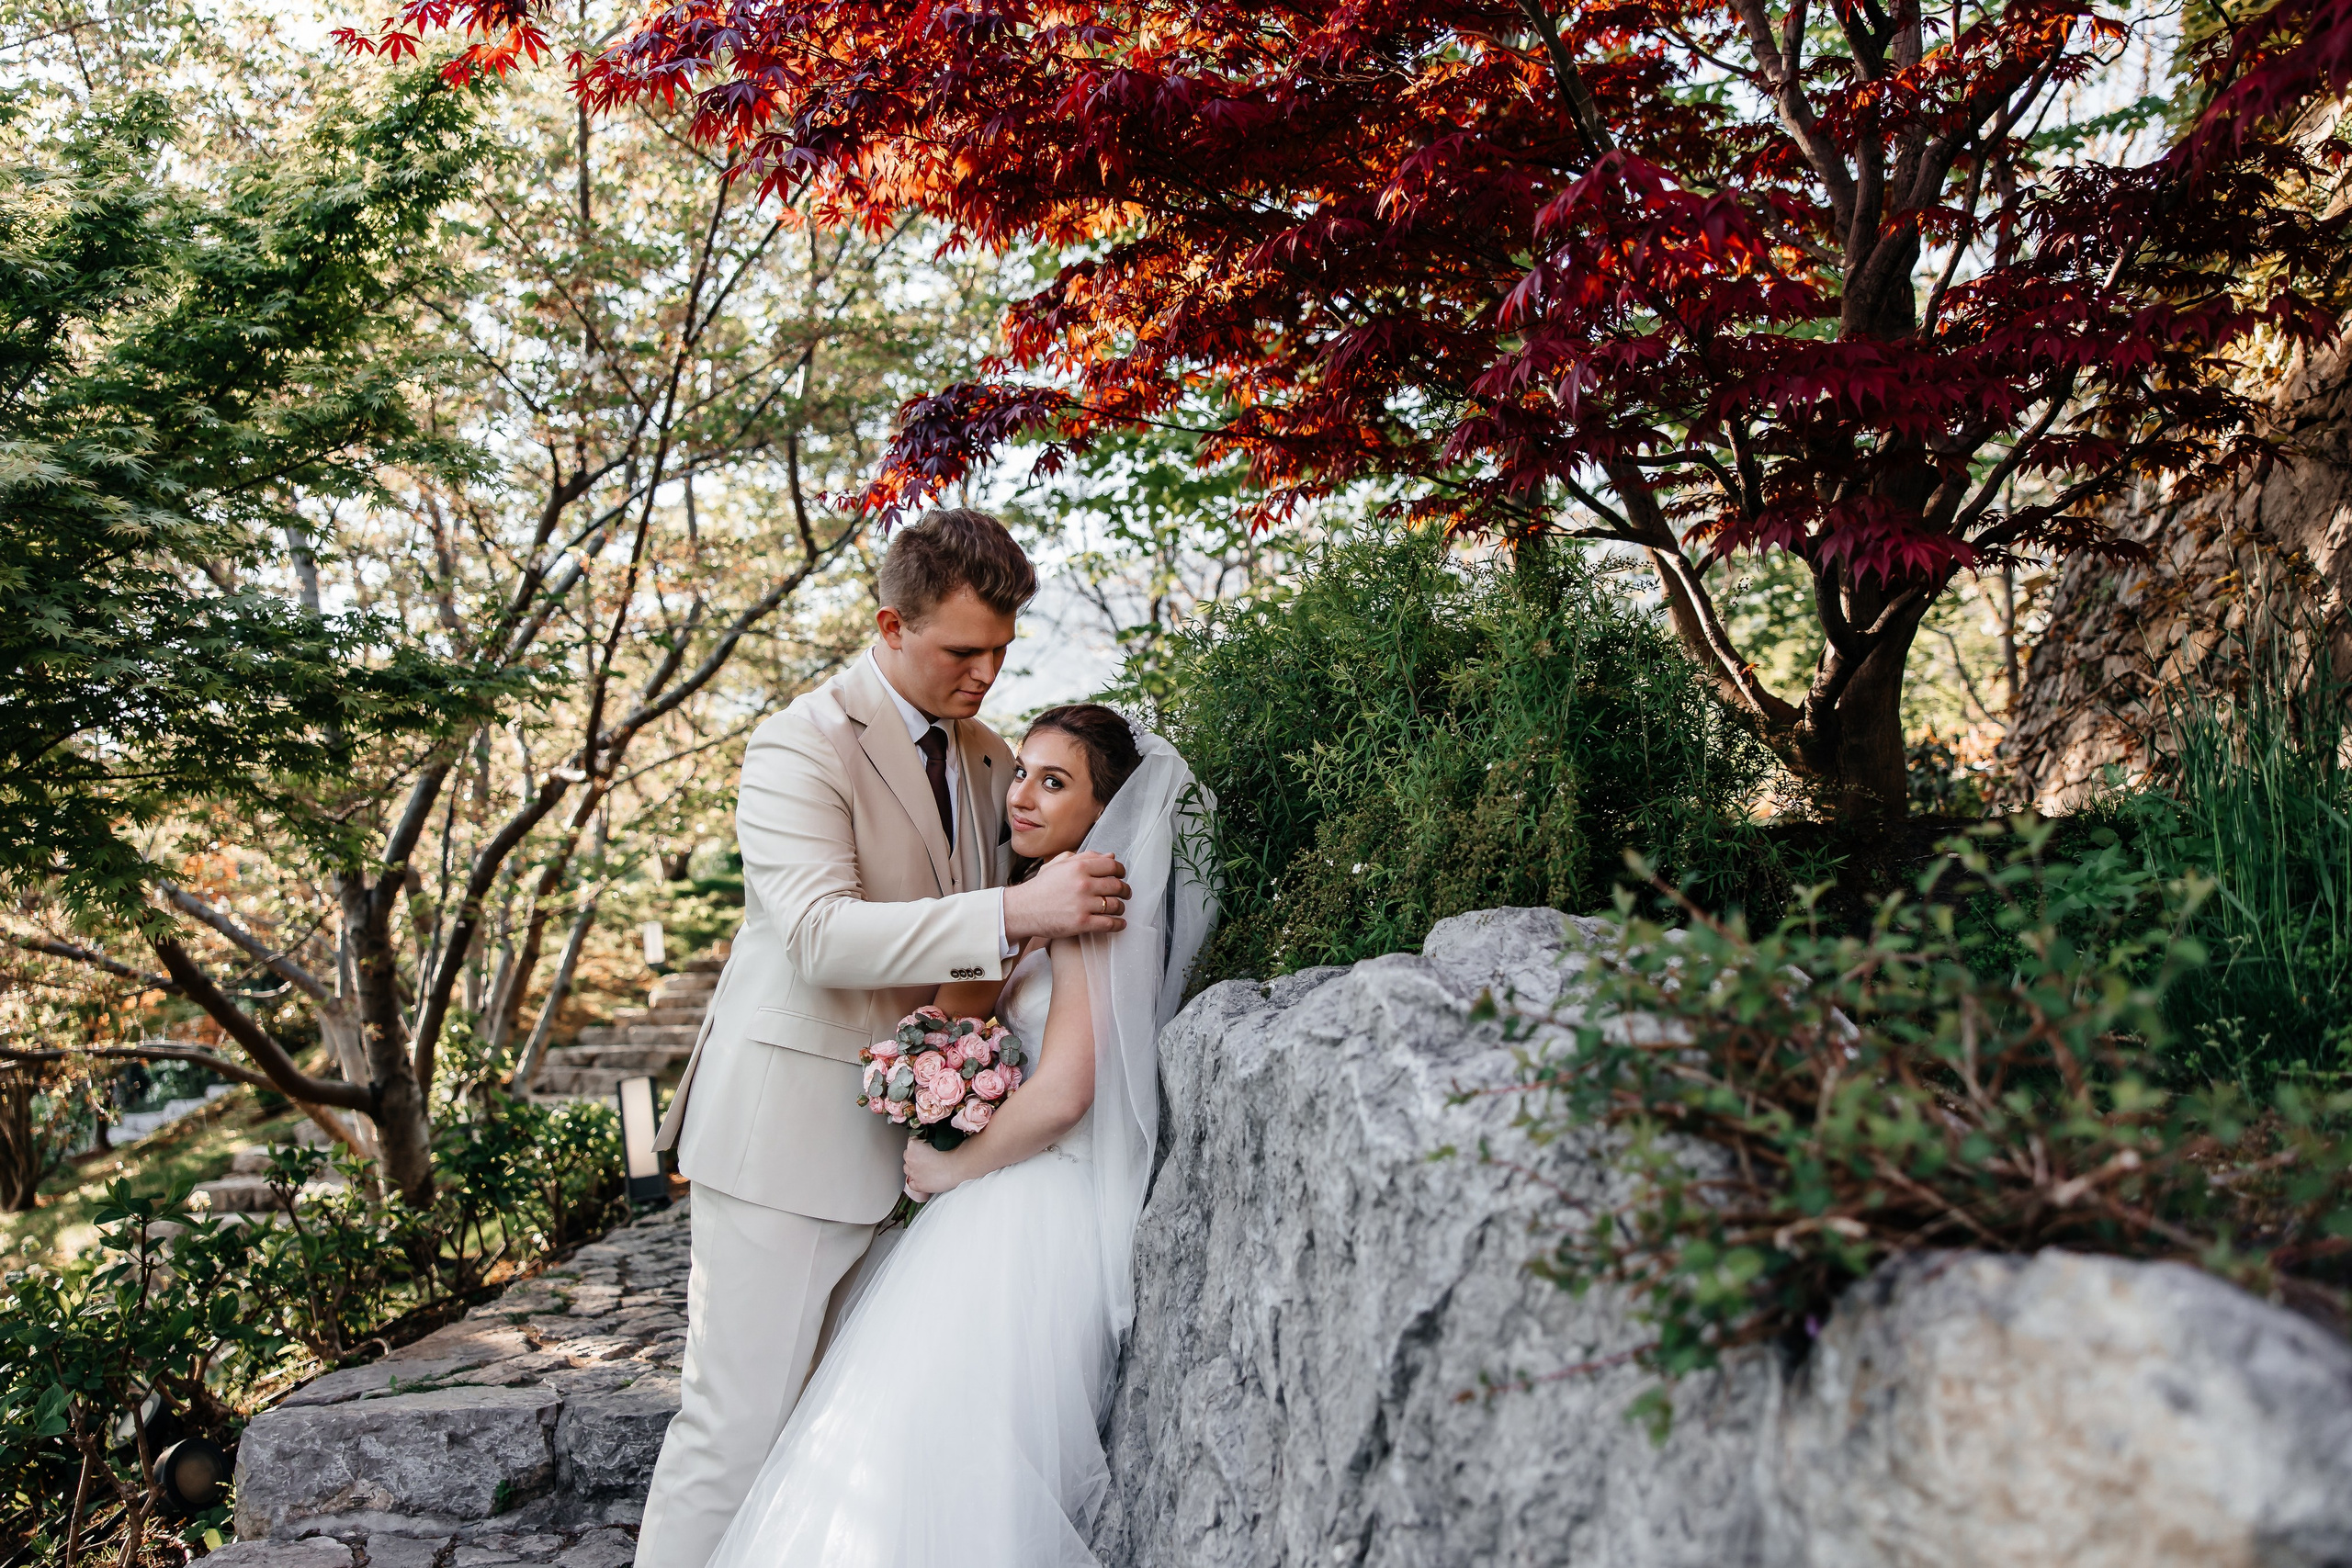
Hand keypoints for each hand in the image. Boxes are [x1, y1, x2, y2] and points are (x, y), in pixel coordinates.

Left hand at [903, 1139, 961, 1201]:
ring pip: (907, 1169)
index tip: (926, 1146)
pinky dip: (916, 1182)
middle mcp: (910, 1159)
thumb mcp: (937, 1137)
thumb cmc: (952, 1151)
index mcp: (913, 1145)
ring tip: (927, 1168)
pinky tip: (924, 1178)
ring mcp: (913, 1173)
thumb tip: (926, 1139)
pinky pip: (911, 1184)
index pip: (911, 1141)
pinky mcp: (918, 1185)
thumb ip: (927, 1138)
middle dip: (916, 1156)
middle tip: (928, 1157)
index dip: (919, 1143)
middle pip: (908, 1155)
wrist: (958, 1166)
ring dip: (914, 1168)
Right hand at [1002, 850, 1129, 941]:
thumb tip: (1110, 856)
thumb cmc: (1040, 888)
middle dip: (1125, 890)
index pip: (1112, 866)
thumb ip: (1085, 857)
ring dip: (1121, 908)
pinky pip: (1109, 923)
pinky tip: (1119, 924)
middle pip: (1117, 886)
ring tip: (1119, 909)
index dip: (1121, 871)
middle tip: (1125, 893)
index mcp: (1078, 867)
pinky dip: (1118, 924)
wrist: (1022, 910)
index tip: (1121, 875)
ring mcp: (1083, 904)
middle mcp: (1083, 884)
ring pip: (1116, 905)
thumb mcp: (1059, 865)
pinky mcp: (1081, 923)